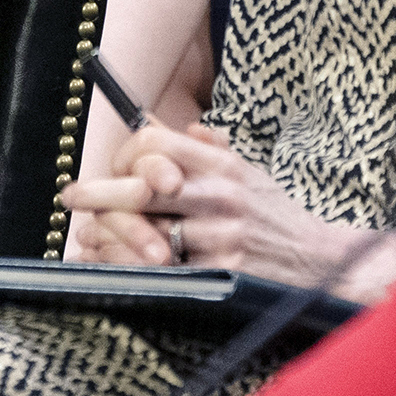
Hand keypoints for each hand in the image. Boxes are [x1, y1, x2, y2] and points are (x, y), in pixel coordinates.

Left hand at [61, 123, 376, 286]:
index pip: (157, 141)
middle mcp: (222, 194)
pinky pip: (170, 270)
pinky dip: (139, 268)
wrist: (324, 262)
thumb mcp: (247, 173)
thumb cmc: (275, 215)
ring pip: (150, 232)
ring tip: (89, 238)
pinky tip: (118, 266)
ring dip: (112, 237)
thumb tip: (176, 124)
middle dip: (99, 193)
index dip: (127, 151)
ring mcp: (224, 235)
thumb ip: (209, 151)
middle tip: (70, 197)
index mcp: (222, 165)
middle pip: (143, 187)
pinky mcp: (226, 272)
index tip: (112, 165)